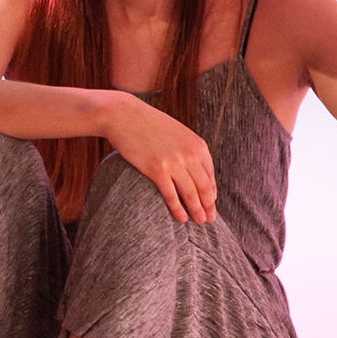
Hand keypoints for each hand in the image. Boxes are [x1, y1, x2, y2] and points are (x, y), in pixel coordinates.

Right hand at [105, 95, 216, 223]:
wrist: (124, 115)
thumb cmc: (148, 124)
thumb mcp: (176, 133)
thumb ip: (188, 149)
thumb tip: (193, 170)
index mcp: (198, 145)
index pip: (210, 175)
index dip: (212, 193)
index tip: (210, 204)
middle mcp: (190, 154)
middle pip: (204, 187)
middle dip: (208, 206)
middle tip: (209, 219)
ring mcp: (174, 162)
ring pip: (191, 194)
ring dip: (197, 211)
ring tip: (199, 222)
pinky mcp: (157, 170)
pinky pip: (171, 195)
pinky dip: (178, 209)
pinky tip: (181, 219)